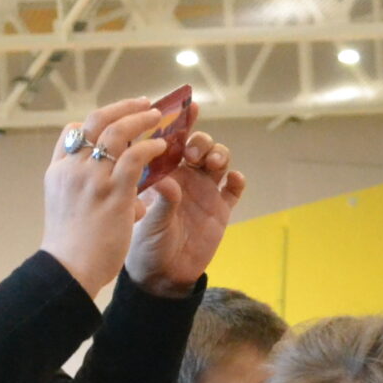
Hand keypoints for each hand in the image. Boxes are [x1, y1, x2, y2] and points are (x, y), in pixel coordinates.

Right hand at [40, 98, 179, 298]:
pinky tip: (163, 148)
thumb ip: (96, 199)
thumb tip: (131, 202)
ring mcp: (92, 178)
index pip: (71, 132)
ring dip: (140, 118)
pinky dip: (151, 147)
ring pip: (117, 131)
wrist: (68, 271)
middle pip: (94, 121)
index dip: (92, 124)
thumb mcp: (70, 213)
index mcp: (58, 172)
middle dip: (121, 107)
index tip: (112, 122)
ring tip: (158, 116)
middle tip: (143, 103)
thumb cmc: (72, 251)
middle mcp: (72, 168)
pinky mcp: (113, 191)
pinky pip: (136, 156)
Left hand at [126, 129, 246, 298]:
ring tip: (212, 163)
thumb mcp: (148, 221)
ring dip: (219, 154)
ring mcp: (205, 191)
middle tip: (193, 152)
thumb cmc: (145, 245)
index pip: (173, 141)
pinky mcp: (221, 209)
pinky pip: (235, 188)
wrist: (162, 276)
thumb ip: (161, 199)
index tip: (190, 107)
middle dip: (201, 141)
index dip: (182, 122)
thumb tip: (167, 179)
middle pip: (200, 145)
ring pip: (219, 160)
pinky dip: (237, 180)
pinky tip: (234, 181)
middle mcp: (185, 177)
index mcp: (163, 173)